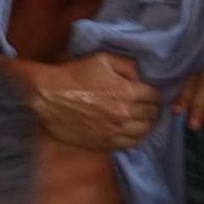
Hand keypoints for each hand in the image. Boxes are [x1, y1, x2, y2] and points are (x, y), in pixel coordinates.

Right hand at [31, 53, 160, 148]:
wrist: (48, 96)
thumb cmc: (74, 74)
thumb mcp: (103, 59)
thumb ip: (128, 66)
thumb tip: (139, 79)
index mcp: (127, 92)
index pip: (154, 96)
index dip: (154, 94)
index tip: (151, 93)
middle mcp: (125, 114)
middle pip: (152, 115)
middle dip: (153, 109)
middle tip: (149, 106)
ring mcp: (114, 131)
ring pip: (144, 132)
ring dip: (147, 125)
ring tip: (144, 120)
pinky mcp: (104, 143)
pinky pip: (129, 144)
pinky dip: (136, 138)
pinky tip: (133, 132)